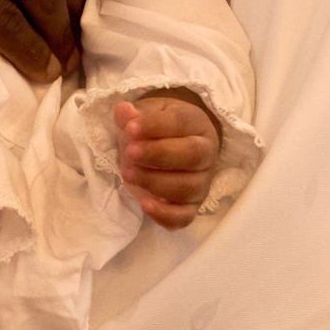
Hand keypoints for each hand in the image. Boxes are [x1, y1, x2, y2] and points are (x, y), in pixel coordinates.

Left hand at [114, 91, 221, 229]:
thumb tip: (123, 112)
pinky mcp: (191, 206)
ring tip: (128, 173)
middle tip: (130, 152)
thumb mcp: (143, 114)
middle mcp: (205, 154)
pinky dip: (165, 215)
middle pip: (193, 156)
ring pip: (188, 188)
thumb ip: (132, 115)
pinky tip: (144, 205)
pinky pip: (185, 217)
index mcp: (195, 124)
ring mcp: (201, 183)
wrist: (166, 145)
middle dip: (158, 155)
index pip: (181, 123)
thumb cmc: (155, 128)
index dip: (155, 126)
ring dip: (156, 183)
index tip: (130, 128)